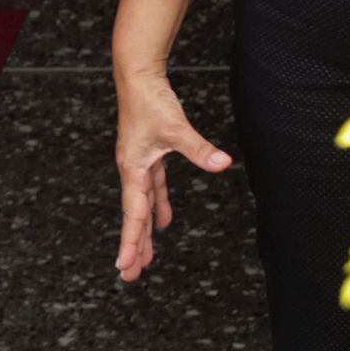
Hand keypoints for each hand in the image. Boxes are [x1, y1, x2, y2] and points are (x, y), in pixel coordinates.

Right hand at [113, 67, 232, 279]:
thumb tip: (223, 163)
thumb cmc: (149, 99)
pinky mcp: (148, 155)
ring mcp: (139, 163)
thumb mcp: (175, 127)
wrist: (137, 75)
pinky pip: (152, 189)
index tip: (126, 266)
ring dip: (144, 230)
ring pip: (142, 205)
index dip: (131, 241)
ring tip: (145, 256)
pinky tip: (164, 221)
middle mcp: (133, 169)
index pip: (134, 214)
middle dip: (134, 246)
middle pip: (134, 216)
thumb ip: (199, 148)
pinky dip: (158, 206)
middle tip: (129, 275)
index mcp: (133, 168)